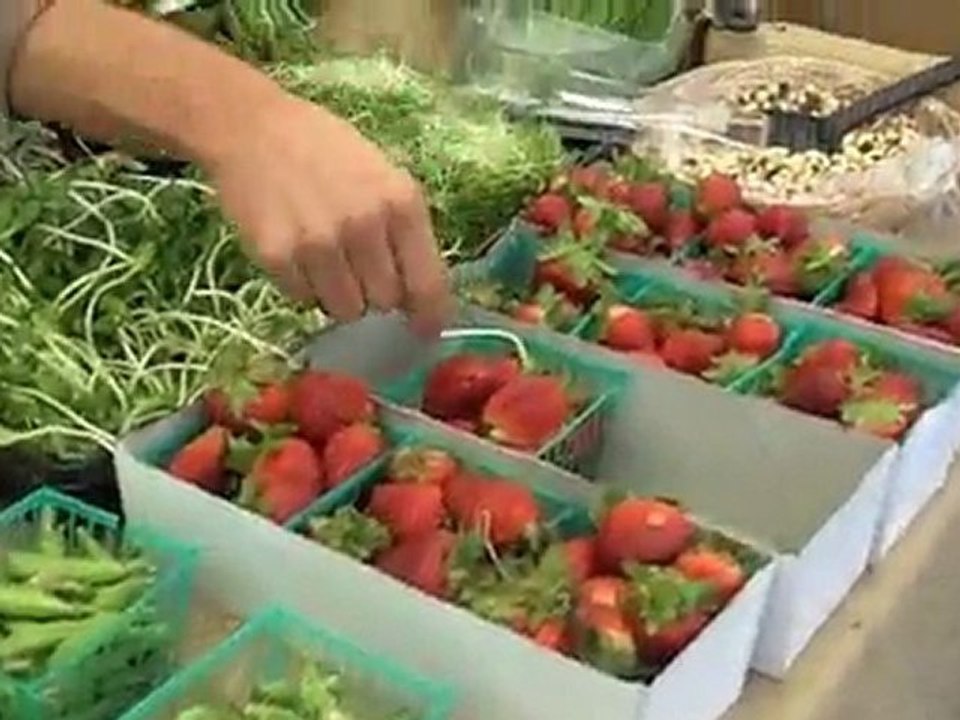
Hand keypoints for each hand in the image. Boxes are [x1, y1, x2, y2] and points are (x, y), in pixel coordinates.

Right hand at [207, 91, 451, 335]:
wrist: (252, 129)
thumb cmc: (326, 150)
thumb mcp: (384, 176)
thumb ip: (406, 232)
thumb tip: (421, 296)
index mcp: (400, 202)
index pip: (427, 283)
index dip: (429, 315)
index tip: (425, 328)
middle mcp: (364, 226)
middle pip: (385, 302)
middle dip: (377, 293)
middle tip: (360, 266)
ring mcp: (319, 244)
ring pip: (346, 310)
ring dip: (341, 295)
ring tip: (328, 258)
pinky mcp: (278, 257)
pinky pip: (304, 300)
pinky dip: (304, 286)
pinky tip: (298, 251)